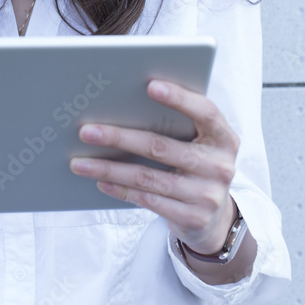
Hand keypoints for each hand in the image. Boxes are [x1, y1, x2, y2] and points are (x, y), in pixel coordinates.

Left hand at [69, 79, 239, 254]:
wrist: (215, 219)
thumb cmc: (197, 167)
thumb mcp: (200, 144)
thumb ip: (178, 125)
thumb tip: (124, 104)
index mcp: (224, 138)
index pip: (205, 112)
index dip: (180, 98)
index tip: (150, 85)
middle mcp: (220, 166)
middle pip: (161, 147)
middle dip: (119, 137)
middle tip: (86, 131)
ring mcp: (207, 195)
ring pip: (147, 177)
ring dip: (109, 168)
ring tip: (79, 162)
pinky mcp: (192, 218)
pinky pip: (147, 200)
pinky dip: (120, 189)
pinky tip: (100, 180)